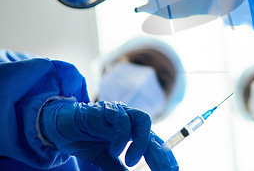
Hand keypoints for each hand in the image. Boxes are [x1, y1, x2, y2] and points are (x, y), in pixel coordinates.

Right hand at [40, 100, 177, 170]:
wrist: (59, 126)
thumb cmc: (84, 138)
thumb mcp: (104, 159)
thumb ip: (118, 168)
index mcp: (132, 131)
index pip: (154, 143)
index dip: (164, 157)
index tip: (172, 170)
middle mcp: (130, 120)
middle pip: (153, 134)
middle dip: (160, 154)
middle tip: (165, 170)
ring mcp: (120, 113)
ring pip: (143, 119)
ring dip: (142, 142)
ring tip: (132, 161)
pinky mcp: (106, 109)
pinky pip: (121, 119)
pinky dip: (122, 136)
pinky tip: (116, 150)